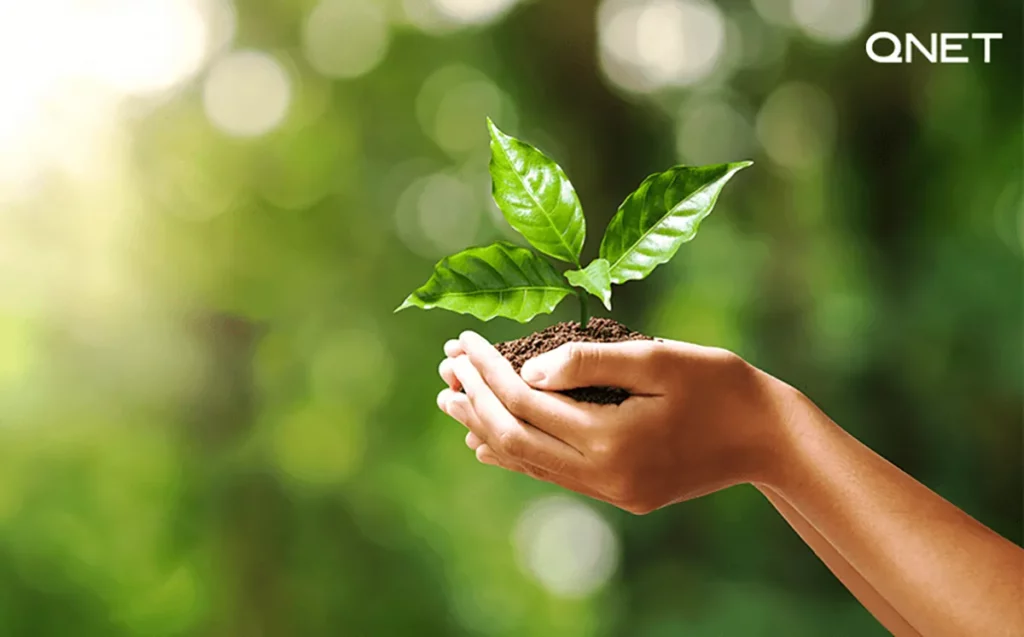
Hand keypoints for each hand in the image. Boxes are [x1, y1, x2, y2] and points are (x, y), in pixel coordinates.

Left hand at [436, 331, 795, 512]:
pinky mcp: (620, 494)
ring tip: (452, 400)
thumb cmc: (720, 386)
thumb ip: (588, 362)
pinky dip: (517, 453)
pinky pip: (553, 475)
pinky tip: (489, 442)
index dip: (486, 370)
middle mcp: (604, 476)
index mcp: (611, 441)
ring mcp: (611, 492)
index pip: (524, 402)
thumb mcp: (657, 359)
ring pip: (528, 461)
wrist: (769, 438)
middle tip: (444, 366)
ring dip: (486, 427)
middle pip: (514, 437)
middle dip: (475, 399)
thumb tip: (526, 368)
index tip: (461, 340)